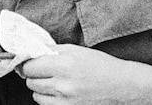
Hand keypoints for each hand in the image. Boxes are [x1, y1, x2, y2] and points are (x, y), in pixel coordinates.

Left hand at [21, 44, 141, 103]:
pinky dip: (49, 100)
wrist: (124, 87)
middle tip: (45, 71)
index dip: (28, 63)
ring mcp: (66, 102)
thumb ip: (52, 51)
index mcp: (64, 65)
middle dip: (34, 75)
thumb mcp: (76, 51)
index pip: (30, 66)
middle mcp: (63, 85)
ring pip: (36, 95)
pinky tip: (61, 93)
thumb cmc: (101, 66)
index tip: (30, 62)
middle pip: (30, 81)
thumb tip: (31, 51)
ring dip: (41, 89)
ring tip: (55, 83)